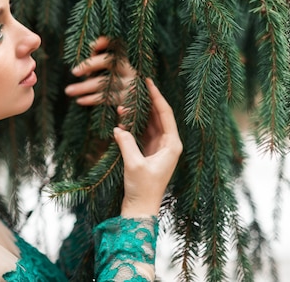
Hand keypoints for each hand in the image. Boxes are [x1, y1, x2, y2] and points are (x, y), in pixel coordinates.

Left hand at [64, 36, 134, 105]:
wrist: (137, 99)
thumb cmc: (118, 78)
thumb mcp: (113, 65)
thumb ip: (101, 56)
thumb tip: (91, 47)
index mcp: (127, 58)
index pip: (116, 45)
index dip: (105, 43)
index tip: (91, 45)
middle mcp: (130, 69)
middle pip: (109, 62)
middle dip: (90, 65)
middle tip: (73, 72)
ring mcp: (130, 85)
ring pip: (105, 84)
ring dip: (84, 87)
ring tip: (68, 91)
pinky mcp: (127, 100)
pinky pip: (107, 99)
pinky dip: (91, 100)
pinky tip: (79, 100)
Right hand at [116, 78, 181, 216]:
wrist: (141, 208)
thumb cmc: (143, 189)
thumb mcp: (134, 164)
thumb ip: (126, 143)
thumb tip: (118, 127)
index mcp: (172, 145)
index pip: (165, 114)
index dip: (157, 96)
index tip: (149, 82)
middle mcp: (168, 144)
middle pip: (158, 116)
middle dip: (147, 101)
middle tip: (136, 86)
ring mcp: (158, 147)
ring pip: (148, 123)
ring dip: (137, 113)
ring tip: (125, 101)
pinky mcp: (148, 152)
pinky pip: (141, 132)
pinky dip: (132, 124)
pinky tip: (122, 117)